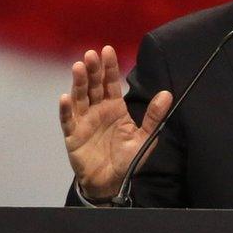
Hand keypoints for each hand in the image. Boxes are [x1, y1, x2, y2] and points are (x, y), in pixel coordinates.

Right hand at [58, 46, 172, 199]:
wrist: (110, 182)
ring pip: (80, 97)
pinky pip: (68, 120)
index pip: (111, 83)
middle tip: (91, 54)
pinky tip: (66, 97)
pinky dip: (65, 109)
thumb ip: (154, 116)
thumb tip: (167, 94)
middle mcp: (97, 110)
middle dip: (93, 69)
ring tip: (78, 66)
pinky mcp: (72, 135)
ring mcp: (83, 121)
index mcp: (115, 107)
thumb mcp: (144, 137)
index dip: (109, 67)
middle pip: (94, 86)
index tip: (107, 50)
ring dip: (79, 82)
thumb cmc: (127, 159)